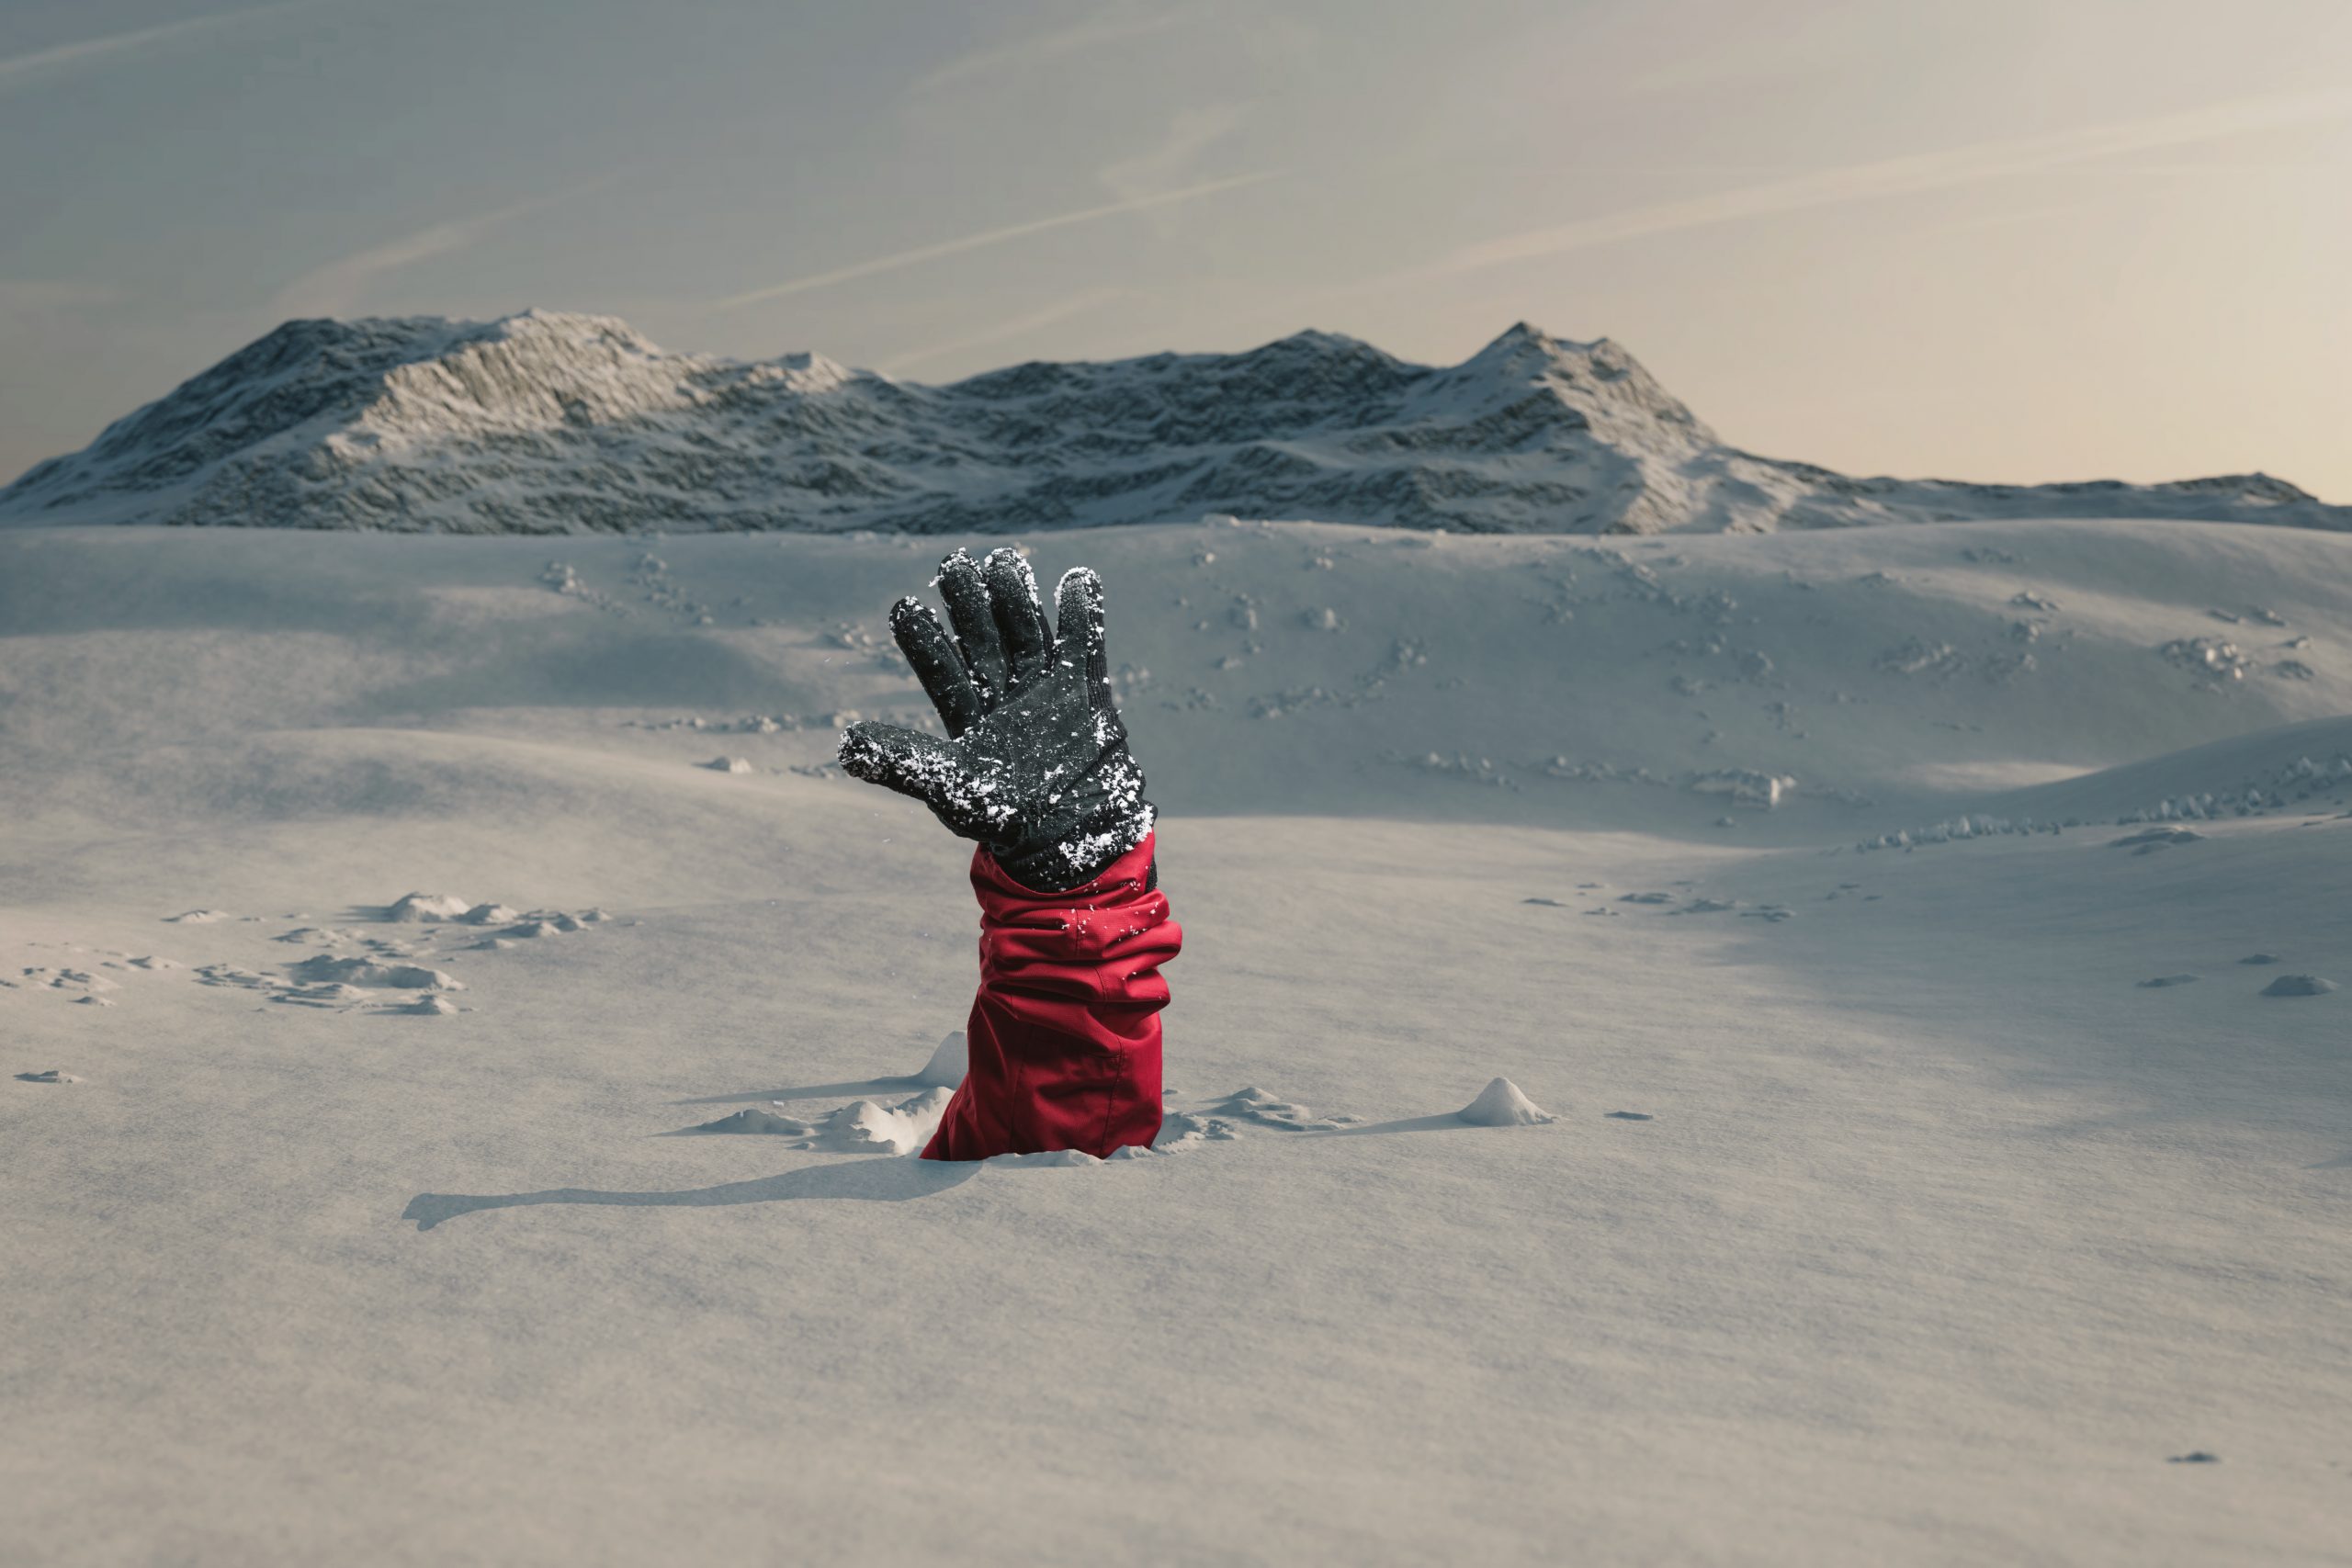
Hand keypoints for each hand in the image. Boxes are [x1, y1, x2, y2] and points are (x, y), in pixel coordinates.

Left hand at [837, 548, 1152, 891]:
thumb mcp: (948, 788)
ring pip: (1027, 631)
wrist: (1073, 836)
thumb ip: (902, 762)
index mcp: (968, 717)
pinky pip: (1084, 643)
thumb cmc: (1006, 819)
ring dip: (1017, 596)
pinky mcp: (1084, 689)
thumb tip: (845, 744)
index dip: (924, 640)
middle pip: (983, 637)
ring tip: (1004, 559)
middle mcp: (1003, 695)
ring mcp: (1044, 689)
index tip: (905, 606)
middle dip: (969, 602)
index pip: (942, 669)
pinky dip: (1084, 613)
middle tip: (953, 563)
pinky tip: (1077, 578)